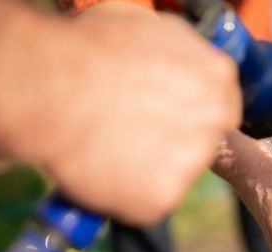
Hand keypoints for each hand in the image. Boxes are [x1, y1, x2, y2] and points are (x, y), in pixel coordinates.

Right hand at [0, 1, 240, 224]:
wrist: (49, 88)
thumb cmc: (88, 51)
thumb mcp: (148, 29)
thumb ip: (180, 56)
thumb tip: (182, 69)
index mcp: (217, 78)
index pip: (222, 109)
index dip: (192, 117)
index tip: (169, 121)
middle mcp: (214, 122)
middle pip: (203, 144)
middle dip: (173, 143)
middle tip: (134, 135)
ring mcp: (191, 164)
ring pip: (174, 176)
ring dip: (148, 170)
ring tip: (109, 147)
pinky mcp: (162, 199)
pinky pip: (147, 203)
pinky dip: (126, 195)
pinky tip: (103, 169)